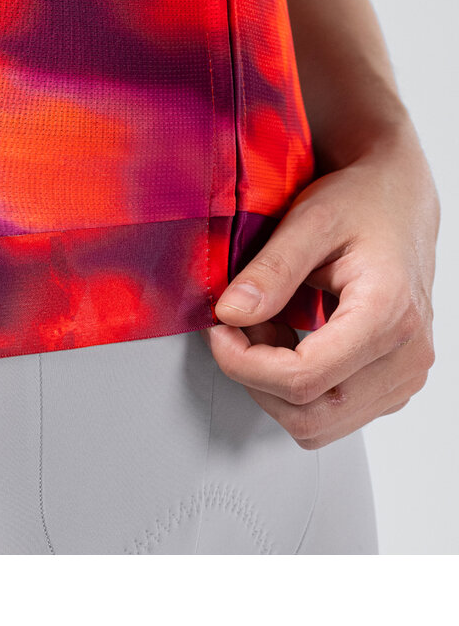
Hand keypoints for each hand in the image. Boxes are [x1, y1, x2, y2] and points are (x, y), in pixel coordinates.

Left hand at [201, 136, 437, 448]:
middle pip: (310, 416)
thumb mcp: (309, 220)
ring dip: (275, 385)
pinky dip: (298, 386)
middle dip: (257, 378)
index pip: (303, 379)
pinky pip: (334, 413)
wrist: (398, 201)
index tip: (218, 330)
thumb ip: (270, 269)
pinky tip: (288, 338)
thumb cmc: (362, 203)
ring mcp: (405, 377)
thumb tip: (230, 314)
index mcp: (388, 314)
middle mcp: (407, 357)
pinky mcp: (394, 385)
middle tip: (238, 327)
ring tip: (266, 327)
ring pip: (319, 424)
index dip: (244, 364)